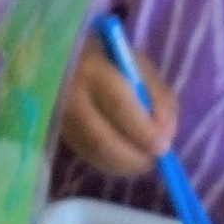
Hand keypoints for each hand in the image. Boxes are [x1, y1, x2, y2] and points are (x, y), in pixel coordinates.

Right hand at [59, 35, 179, 181]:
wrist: (60, 58)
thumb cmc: (108, 58)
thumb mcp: (136, 64)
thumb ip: (157, 95)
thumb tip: (166, 134)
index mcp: (93, 70)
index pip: (120, 107)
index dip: (144, 132)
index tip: (164, 147)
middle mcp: (70, 97)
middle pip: (101, 140)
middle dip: (134, 158)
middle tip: (154, 161)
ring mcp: (59, 118)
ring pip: (93, 154)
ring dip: (123, 165)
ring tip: (143, 161)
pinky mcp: (57, 132)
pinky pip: (86, 155)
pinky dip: (110, 163)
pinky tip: (124, 159)